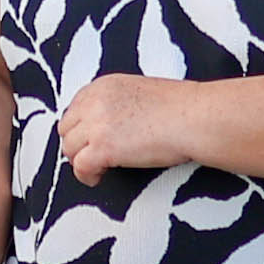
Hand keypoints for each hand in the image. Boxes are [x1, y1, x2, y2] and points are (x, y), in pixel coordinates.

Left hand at [57, 74, 192, 185]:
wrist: (196, 117)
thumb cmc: (182, 108)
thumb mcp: (141, 93)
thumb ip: (119, 104)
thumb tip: (113, 126)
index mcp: (104, 85)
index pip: (75, 108)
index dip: (81, 128)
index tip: (91, 140)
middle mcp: (95, 101)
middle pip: (67, 129)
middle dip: (78, 145)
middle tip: (94, 157)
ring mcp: (97, 124)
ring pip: (69, 149)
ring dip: (81, 161)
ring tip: (99, 169)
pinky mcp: (103, 147)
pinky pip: (80, 167)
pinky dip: (86, 176)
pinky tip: (99, 178)